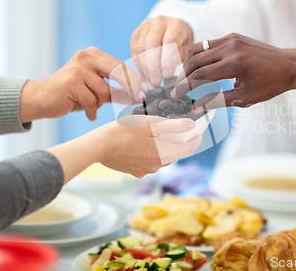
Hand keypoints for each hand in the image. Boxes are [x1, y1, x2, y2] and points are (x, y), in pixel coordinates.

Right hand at [20, 47, 148, 122]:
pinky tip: (88, 113)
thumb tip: (139, 95)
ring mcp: (78, 68)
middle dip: (131, 87)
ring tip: (89, 105)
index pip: (121, 65)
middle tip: (141, 98)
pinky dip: (91, 110)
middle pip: (118, 72)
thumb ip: (115, 90)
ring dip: (100, 103)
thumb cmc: (71, 95)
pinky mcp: (71, 81)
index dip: (135, 79)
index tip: (147, 90)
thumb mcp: (95, 90)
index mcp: (93, 55)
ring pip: (104, 90)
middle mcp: (86, 56)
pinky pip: (92, 100)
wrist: (40, 99)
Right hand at [48, 118, 201, 182]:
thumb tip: (190, 126)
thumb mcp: (150, 123)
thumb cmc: (124, 132)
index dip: (195, 140)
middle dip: (177, 142)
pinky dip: (149, 152)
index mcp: (164, 154)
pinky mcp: (134, 171)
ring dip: (162, 147)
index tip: (197, 132)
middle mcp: (157, 166)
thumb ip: (173, 126)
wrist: (98, 146)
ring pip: (161, 158)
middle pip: (175, 153)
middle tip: (175, 129)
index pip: (189, 149)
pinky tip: (140, 143)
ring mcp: (145, 170)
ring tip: (155, 134)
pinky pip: (148, 162)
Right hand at [131, 16, 192, 86]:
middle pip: (152, 44)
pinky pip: (134, 51)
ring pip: (141, 48)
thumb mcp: (187, 50)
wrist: (174, 30)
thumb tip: (169, 77)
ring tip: (151, 81)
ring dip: (145, 68)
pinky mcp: (136, 33)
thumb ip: (180, 60)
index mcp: (176, 25)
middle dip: (153, 66)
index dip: (167, 60)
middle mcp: (160, 22)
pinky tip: (145, 76)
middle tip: (156, 82)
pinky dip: (139, 65)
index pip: (170, 41)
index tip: (167, 75)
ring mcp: (146, 26)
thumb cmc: (183, 43)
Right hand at [171, 33, 295, 108]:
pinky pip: (208, 44)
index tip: (175, 96)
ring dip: (188, 64)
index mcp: (235, 64)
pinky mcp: (232, 36)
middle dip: (182, 76)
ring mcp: (231, 39)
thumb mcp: (245, 98)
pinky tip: (197, 68)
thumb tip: (194, 107)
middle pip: (194, 61)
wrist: (288, 65)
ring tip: (185, 79)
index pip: (200, 76)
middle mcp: (230, 48)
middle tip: (177, 89)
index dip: (185, 87)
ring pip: (198, 49)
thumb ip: (217, 101)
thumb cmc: (270, 84)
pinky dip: (199, 56)